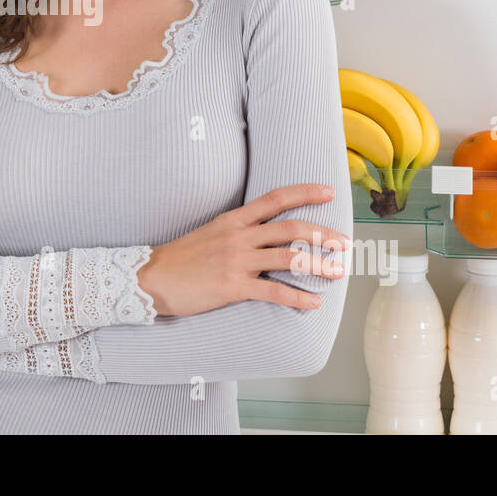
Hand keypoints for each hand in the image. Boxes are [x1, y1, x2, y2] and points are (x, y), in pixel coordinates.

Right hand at [137, 184, 349, 316]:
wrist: (152, 277)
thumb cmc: (181, 258)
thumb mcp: (211, 233)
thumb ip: (238, 230)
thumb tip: (265, 232)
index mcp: (233, 219)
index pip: (275, 198)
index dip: (304, 193)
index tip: (328, 192)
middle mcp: (239, 236)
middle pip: (290, 227)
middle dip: (322, 233)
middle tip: (344, 241)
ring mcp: (237, 260)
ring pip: (288, 257)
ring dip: (318, 264)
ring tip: (338, 271)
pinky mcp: (233, 286)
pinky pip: (273, 290)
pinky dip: (297, 297)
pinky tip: (313, 304)